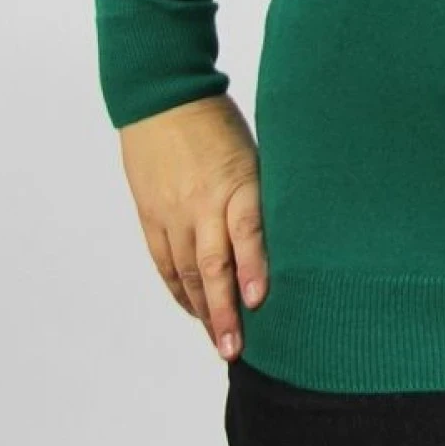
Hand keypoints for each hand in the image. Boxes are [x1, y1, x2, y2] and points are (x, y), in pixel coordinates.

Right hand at [117, 92, 267, 361]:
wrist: (163, 97)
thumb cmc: (221, 123)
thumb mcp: (254, 152)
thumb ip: (264, 194)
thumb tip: (293, 237)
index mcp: (236, 180)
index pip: (246, 228)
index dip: (253, 265)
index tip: (259, 299)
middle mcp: (201, 201)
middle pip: (212, 263)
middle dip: (224, 309)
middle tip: (236, 348)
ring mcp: (172, 211)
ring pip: (187, 271)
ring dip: (203, 310)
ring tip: (219, 342)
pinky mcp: (151, 215)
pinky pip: (164, 261)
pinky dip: (180, 290)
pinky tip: (194, 310)